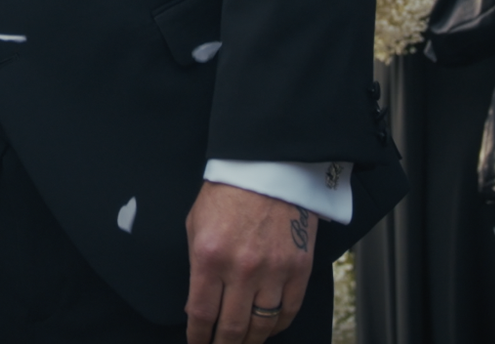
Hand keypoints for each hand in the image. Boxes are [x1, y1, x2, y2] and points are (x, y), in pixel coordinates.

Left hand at [184, 182, 312, 342]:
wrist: (269, 167)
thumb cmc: (228, 192)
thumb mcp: (196, 226)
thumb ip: (195, 268)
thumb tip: (196, 307)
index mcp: (209, 257)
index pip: (202, 314)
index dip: (198, 338)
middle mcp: (242, 269)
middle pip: (232, 328)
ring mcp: (274, 271)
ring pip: (262, 326)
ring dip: (251, 341)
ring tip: (242, 343)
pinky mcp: (299, 269)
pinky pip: (289, 311)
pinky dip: (278, 326)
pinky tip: (268, 328)